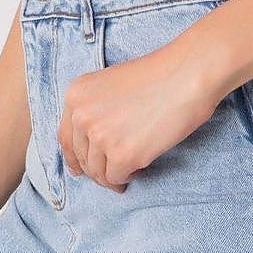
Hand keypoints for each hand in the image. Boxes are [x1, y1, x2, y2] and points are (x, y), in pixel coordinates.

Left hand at [57, 39, 221, 192]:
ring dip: (112, 175)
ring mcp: (100, 136)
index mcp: (76, 95)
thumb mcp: (110, 86)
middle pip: (82, 158)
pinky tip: (139, 168)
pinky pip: (117, 178)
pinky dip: (127, 178)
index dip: (75, 156)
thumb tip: (90, 148)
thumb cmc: (158, 76)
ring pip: (98, 172)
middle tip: (114, 171)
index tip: (82, 168)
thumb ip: (94, 111)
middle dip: (97, 168)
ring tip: (130, 169)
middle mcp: (81, 116)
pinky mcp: (122, 154)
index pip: (66, 138)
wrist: (187, 74)